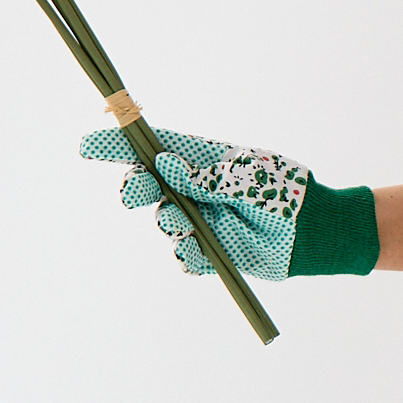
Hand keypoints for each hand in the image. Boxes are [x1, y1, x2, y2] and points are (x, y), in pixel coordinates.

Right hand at [80, 124, 310, 280]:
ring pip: (164, 222)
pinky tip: (197, 248)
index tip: (87, 146)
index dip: (120, 146)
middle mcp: (196, 190)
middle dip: (134, 187)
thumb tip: (164, 164)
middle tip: (137, 190)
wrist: (314, 231)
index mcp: (202, 161)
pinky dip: (186, 253)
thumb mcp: (248, 174)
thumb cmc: (285, 191)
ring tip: (184, 223)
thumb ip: (207, 174)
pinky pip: (185, 257)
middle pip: (147, 187)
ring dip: (166, 221)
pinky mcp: (212, 253)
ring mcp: (202, 222)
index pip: (154, 148)